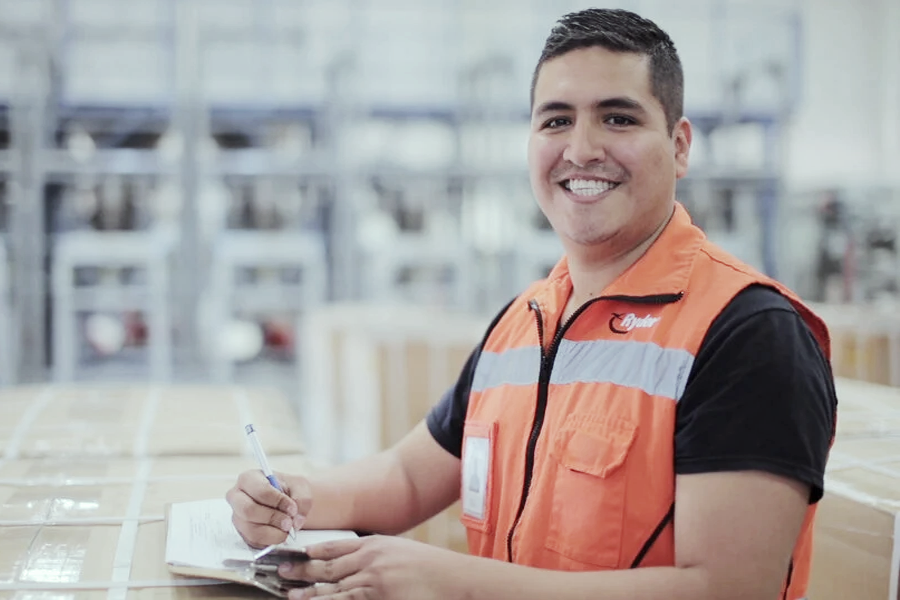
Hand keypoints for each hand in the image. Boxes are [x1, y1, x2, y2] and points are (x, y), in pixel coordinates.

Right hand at [226, 469, 311, 547]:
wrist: (286, 501)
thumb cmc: (288, 490)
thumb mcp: (300, 487)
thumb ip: (302, 500)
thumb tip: (296, 520)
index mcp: (249, 479)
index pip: (260, 491)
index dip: (278, 501)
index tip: (292, 508)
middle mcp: (237, 497)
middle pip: (249, 510)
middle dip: (272, 518)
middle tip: (289, 522)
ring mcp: (238, 516)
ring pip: (251, 529)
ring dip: (273, 533)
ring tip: (287, 529)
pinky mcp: (242, 533)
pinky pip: (254, 541)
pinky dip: (270, 541)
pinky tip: (280, 533)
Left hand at [278, 535, 462, 599]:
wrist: (453, 578)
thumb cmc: (431, 567)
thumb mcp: (400, 552)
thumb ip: (377, 556)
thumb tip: (356, 564)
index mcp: (375, 543)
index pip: (336, 545)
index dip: (314, 550)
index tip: (297, 553)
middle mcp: (370, 558)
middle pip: (328, 564)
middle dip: (302, 569)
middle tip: (281, 571)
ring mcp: (373, 578)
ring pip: (332, 585)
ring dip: (309, 591)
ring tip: (290, 595)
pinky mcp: (378, 596)